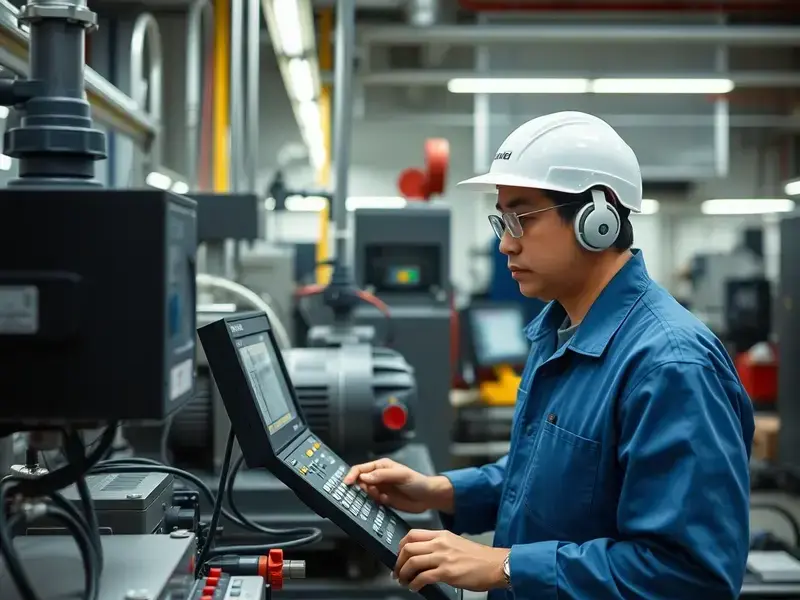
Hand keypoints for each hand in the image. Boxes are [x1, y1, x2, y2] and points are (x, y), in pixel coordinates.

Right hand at [343, 458, 452, 513]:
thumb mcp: (401, 475)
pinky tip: (386, 501)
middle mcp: (377, 477)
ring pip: (364, 493)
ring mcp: (380, 489)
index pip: (360, 469)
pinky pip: (372, 502)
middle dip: (359, 488)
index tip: (346, 484)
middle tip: (367, 493)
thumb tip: (364, 477)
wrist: (428, 498)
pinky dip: (375, 503)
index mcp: (380, 466)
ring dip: (369, 496)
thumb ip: (382, 475)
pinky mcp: (383, 501)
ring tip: (382, 497)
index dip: (352, 475)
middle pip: (359, 482)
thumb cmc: (416, 481)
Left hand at [394, 529, 508, 591]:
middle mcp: (439, 543)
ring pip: (412, 562)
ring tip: (403, 581)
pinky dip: (414, 583)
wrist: (494, 564)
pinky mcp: (447, 572)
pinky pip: (423, 577)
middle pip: (408, 547)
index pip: (412, 534)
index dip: (401, 545)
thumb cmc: (478, 557)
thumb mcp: (455, 542)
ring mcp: (442, 557)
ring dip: (403, 574)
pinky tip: (415, 587)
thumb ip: (439, 545)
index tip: (399, 555)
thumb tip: (423, 554)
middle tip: (397, 571)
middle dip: (399, 561)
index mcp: (441, 535)